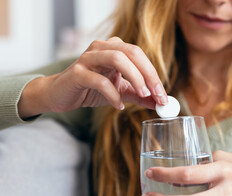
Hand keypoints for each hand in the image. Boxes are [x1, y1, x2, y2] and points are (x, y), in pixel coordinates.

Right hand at [19, 37, 167, 117]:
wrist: (60, 94)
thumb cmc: (91, 89)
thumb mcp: (120, 91)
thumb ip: (139, 95)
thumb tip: (160, 103)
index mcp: (115, 48)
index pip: (140, 56)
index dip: (154, 75)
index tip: (164, 96)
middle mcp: (102, 47)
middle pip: (132, 52)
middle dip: (149, 75)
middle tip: (157, 95)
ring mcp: (88, 58)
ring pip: (117, 59)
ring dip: (135, 78)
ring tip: (143, 95)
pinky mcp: (77, 73)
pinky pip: (99, 81)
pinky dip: (113, 94)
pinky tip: (118, 106)